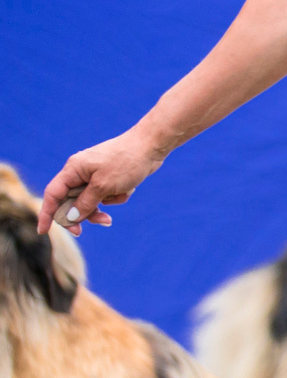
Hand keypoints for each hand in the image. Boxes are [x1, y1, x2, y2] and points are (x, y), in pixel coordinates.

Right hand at [40, 127, 169, 232]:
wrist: (152, 146)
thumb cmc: (126, 162)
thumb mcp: (103, 186)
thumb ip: (85, 203)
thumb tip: (69, 217)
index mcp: (73, 170)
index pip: (53, 194)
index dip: (47, 213)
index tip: (42, 231)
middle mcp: (81, 172)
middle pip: (71, 201)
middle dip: (82, 215)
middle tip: (89, 228)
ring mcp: (95, 175)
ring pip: (90, 201)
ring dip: (100, 209)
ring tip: (110, 218)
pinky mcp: (109, 178)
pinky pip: (106, 195)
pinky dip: (116, 197)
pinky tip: (128, 190)